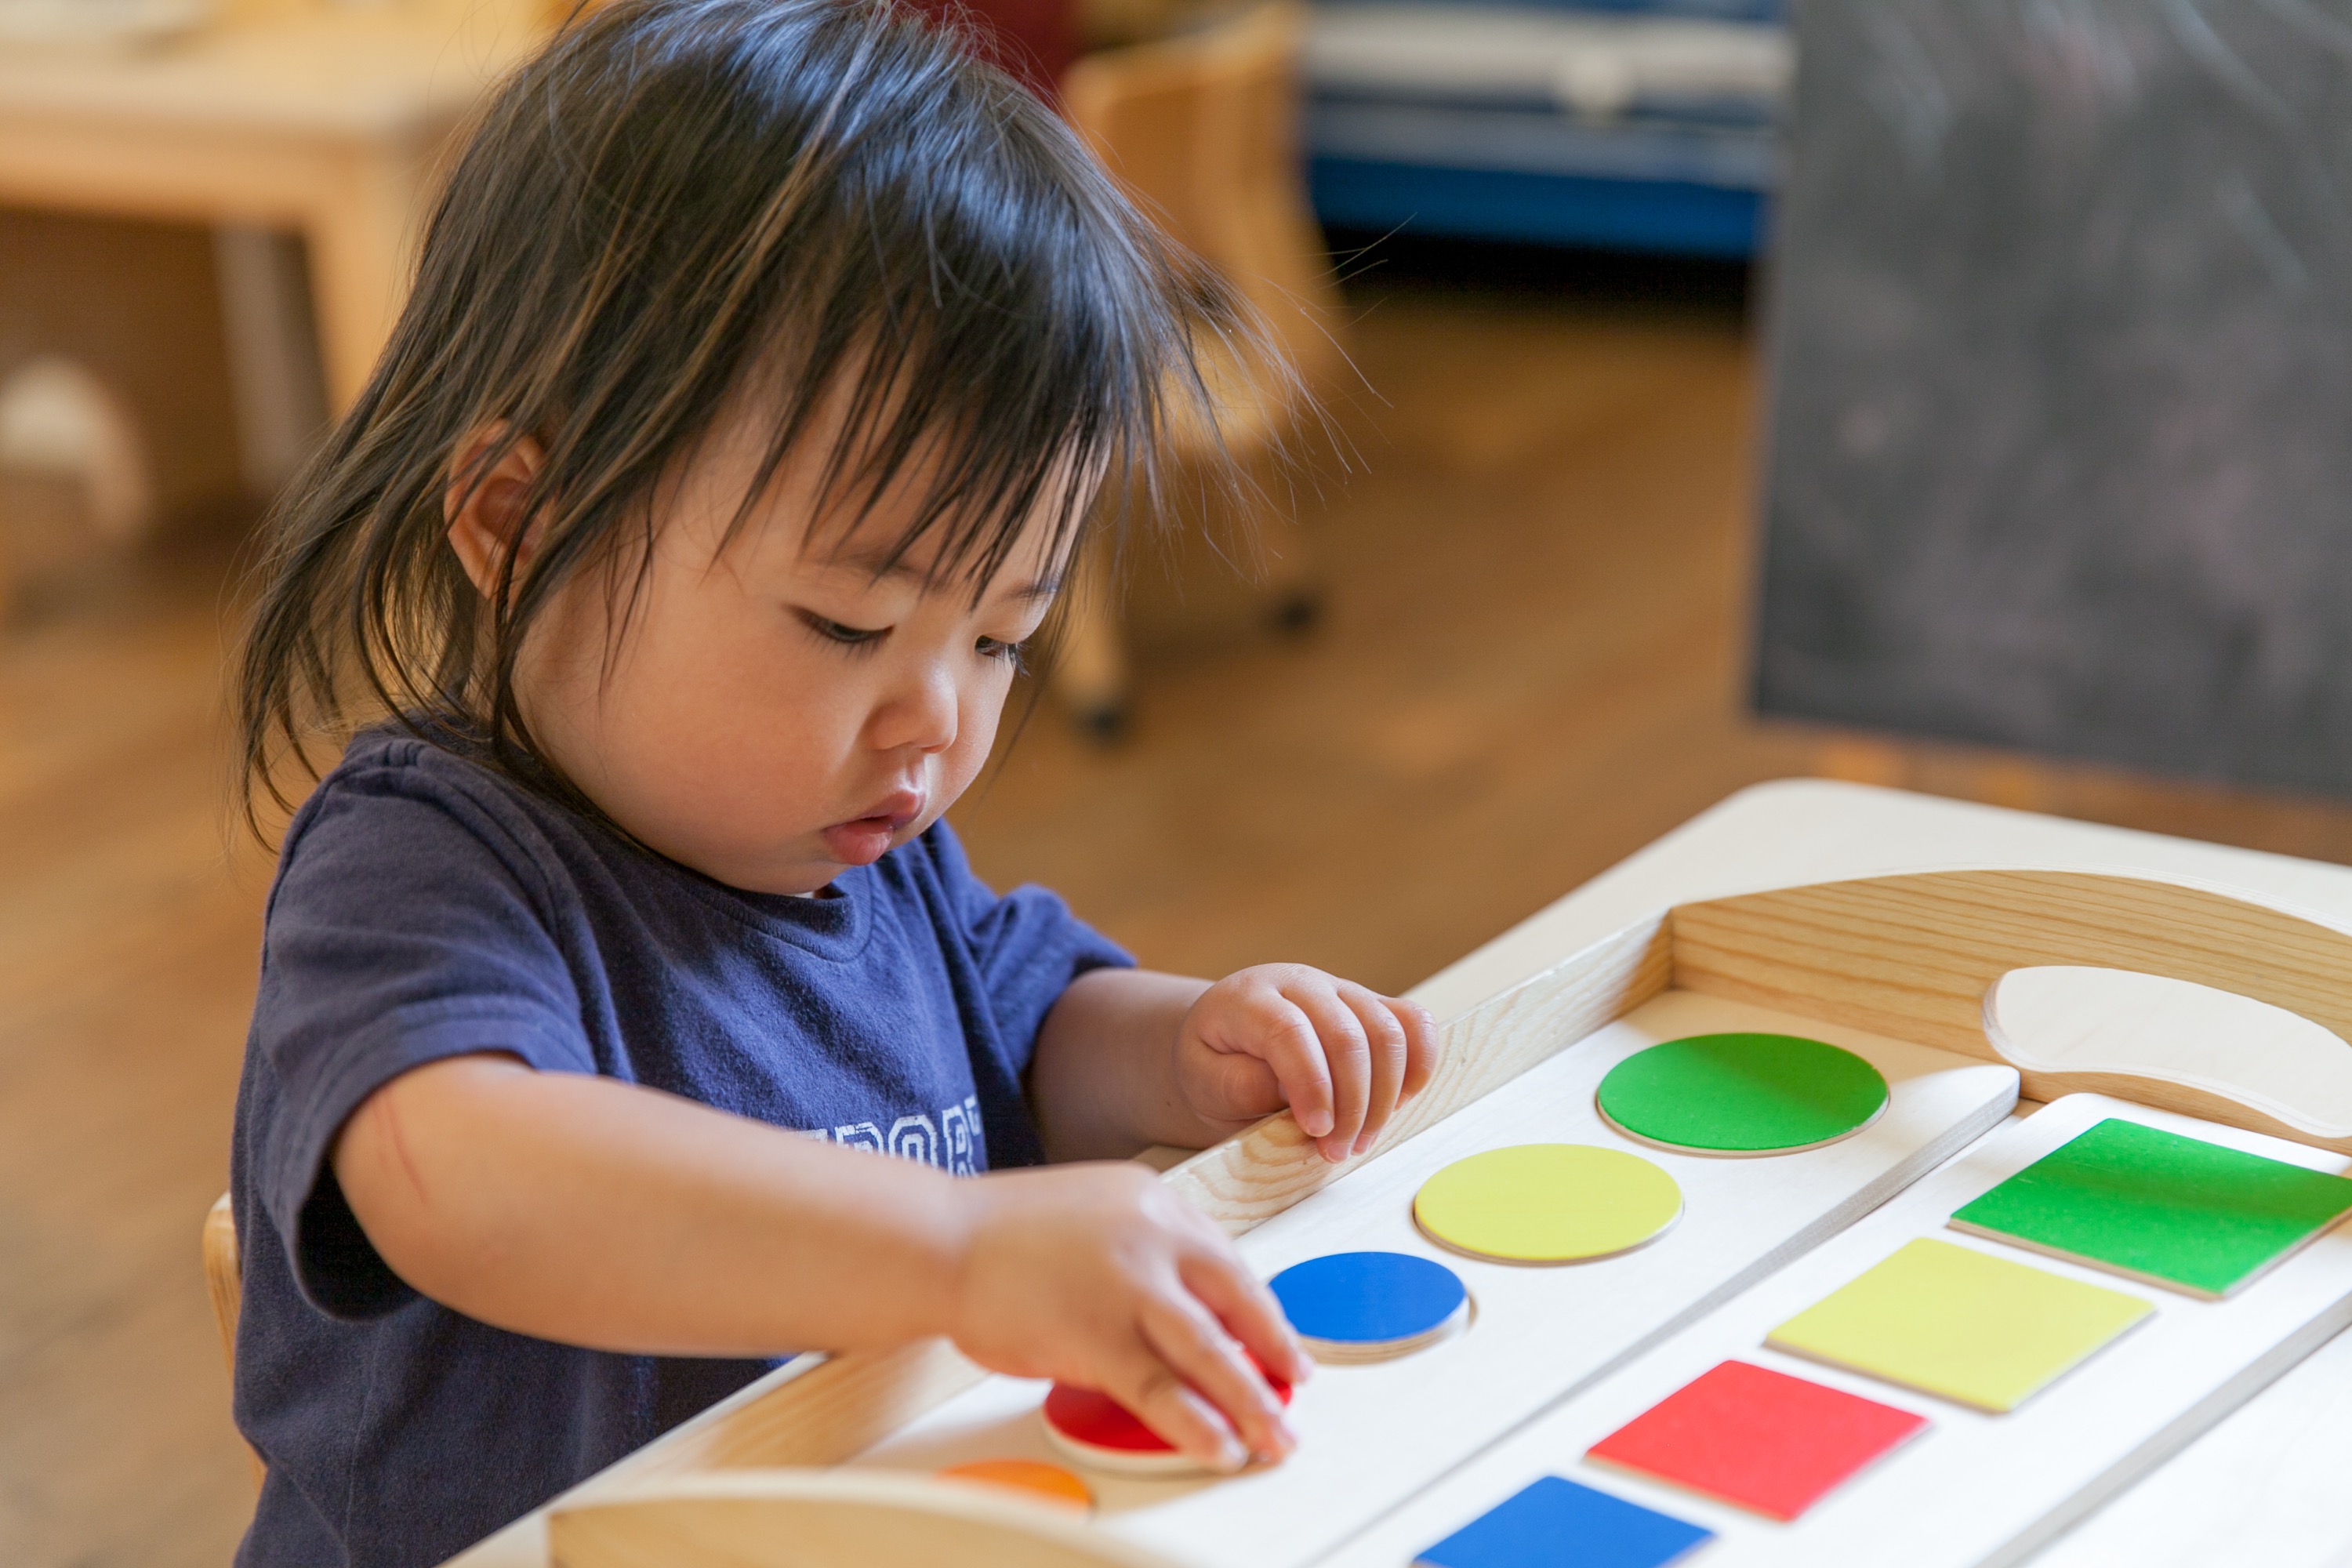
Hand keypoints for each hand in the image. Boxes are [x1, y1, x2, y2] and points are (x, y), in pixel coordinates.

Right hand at [946, 1161, 1307, 1468]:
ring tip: (1275, 1437)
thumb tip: (1185, 1307)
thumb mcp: (1094, 1212)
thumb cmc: (1005, 1233)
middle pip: (1236, 1300)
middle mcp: (1153, 1236)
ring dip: (1251, 1400)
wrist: (940, 1239)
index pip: (1225, 1259)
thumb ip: (1143, 1248)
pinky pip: (1160, 1388)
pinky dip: (1196, 1423)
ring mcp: (1128, 1285)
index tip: (1276, 1338)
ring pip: (1210, 1351)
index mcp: (1154, 1200)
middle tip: (1297, 1385)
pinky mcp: (1097, 1334)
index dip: (1256, 1307)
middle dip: (1276, 1351)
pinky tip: (1221, 1446)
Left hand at [1175, 964, 1439, 1163]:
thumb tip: (1289, 1094)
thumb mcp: (1204, 1080)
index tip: (1317, 1131)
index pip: (1289, 1032)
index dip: (1310, 1084)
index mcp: (1250, 997)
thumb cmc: (1214, 1065)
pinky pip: (1413, 1023)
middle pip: (1347, 1035)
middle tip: (1338, 1151)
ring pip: (1387, 1031)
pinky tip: (1399, 1102)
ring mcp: (1342, 990)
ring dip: (1384, 1096)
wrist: (1225, 1040)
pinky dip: (1418, 1063)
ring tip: (1361, 1140)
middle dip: (1352, 1104)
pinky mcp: (1371, 1004)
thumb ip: (1240, 1085)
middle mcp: (1301, 983)